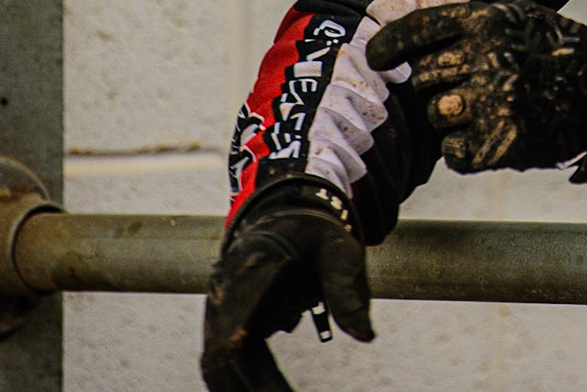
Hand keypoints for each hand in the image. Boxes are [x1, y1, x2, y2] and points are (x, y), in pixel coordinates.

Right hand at [201, 180, 372, 391]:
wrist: (284, 213)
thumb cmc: (313, 230)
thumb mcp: (338, 248)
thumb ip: (346, 287)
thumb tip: (366, 336)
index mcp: (253, 263)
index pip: (237, 314)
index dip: (240, 350)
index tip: (260, 381)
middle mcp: (226, 288)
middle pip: (222, 350)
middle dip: (250, 386)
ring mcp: (222, 307)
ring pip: (220, 361)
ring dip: (242, 388)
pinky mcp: (227, 323)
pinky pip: (226, 361)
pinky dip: (240, 384)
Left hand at [366, 0, 586, 172]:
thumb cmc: (558, 50)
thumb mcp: (520, 16)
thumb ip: (472, 24)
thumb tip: (414, 45)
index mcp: (488, 21)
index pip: (418, 30)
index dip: (391, 45)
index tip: (375, 57)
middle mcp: (486, 58)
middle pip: (424, 77)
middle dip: (439, 83)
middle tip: (474, 84)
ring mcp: (492, 102)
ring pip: (436, 114)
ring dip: (453, 116)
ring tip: (489, 109)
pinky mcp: (499, 142)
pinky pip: (452, 151)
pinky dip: (465, 148)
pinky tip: (490, 135)